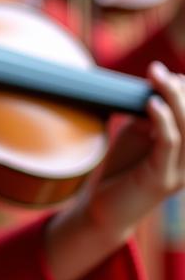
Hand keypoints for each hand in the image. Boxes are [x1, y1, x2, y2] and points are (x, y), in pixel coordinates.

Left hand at [88, 62, 184, 237]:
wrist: (102, 209)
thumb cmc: (121, 169)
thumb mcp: (137, 134)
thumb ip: (149, 115)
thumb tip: (156, 90)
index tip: (169, 72)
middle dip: (181, 91)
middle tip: (157, 70)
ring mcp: (179, 172)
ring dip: (173, 100)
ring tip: (157, 78)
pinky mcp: (161, 179)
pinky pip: (169, 145)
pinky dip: (163, 121)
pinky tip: (151, 104)